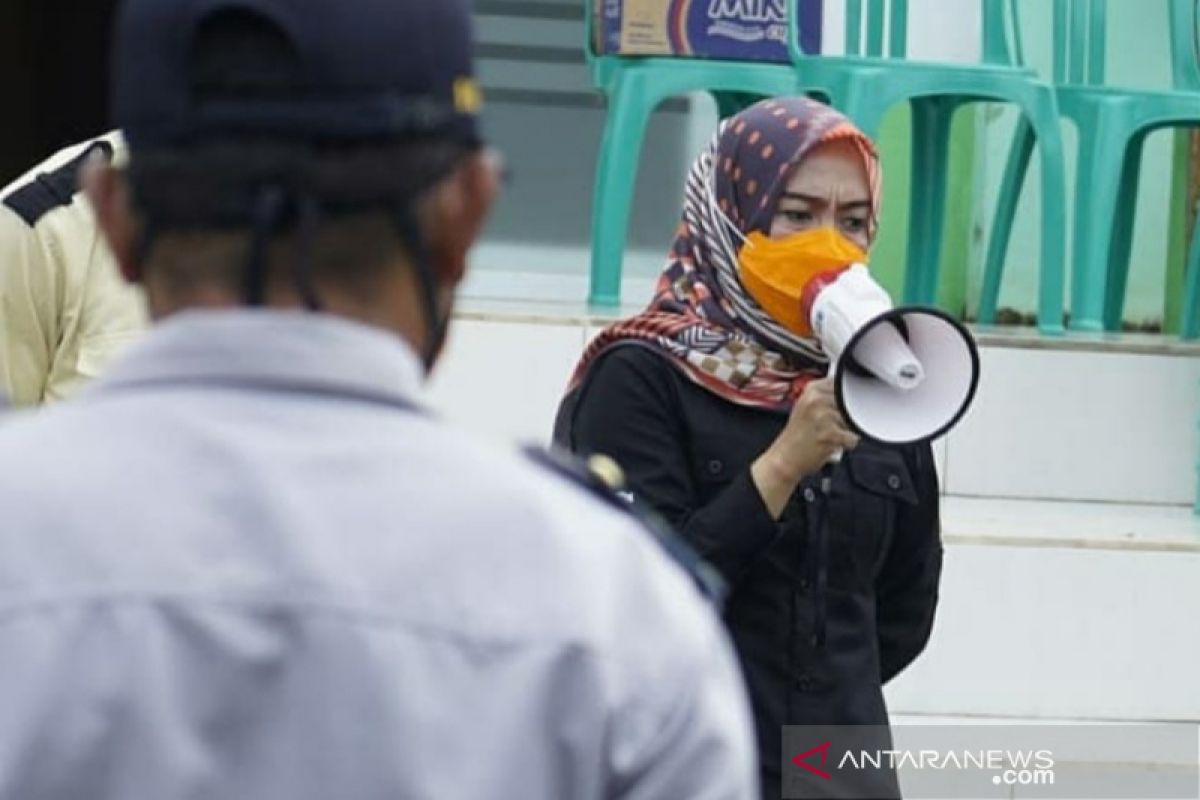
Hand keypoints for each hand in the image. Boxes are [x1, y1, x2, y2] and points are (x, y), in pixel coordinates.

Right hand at [751, 378, 859, 517]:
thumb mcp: (805, 406)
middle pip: (851, 403)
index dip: (846, 397)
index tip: (840, 406)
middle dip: (847, 415)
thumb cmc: (796, 436)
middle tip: (831, 425)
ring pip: (853, 420)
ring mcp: (823, 416)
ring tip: (829, 434)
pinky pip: (853, 438)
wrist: (785, 458)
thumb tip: (851, 390)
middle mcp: (816, 400)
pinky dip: (846, 444)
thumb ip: (826, 395)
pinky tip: (832, 444)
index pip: (842, 385)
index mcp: (812, 390)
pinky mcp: (830, 434)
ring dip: (846, 430)